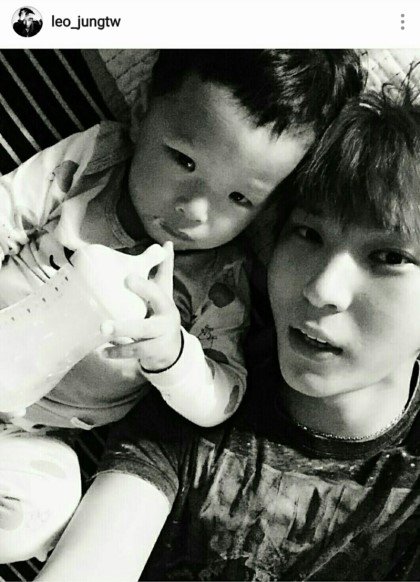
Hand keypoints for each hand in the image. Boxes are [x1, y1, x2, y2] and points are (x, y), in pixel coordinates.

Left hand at [101, 242, 181, 371]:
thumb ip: (164, 268)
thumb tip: (166, 243)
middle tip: (105, 323)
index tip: (127, 278)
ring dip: (120, 340)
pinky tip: (103, 352)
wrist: (174, 348)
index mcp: (166, 305)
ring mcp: (159, 341)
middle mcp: (165, 323)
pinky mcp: (152, 354)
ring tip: (102, 334)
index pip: (157, 294)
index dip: (144, 287)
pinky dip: (117, 353)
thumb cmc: (162, 313)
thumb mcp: (164, 292)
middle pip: (146, 325)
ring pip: (139, 343)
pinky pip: (134, 354)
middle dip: (127, 325)